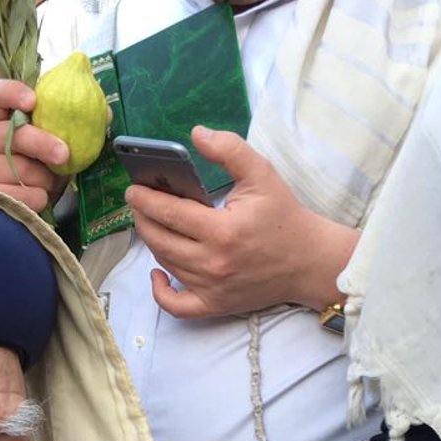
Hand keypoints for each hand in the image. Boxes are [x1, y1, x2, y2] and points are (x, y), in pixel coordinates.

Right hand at [0, 79, 70, 213]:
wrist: (28, 199)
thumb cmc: (42, 162)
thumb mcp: (58, 139)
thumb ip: (78, 123)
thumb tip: (105, 113)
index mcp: (1, 116)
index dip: (12, 93)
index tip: (33, 101)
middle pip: (10, 135)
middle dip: (40, 143)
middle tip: (64, 154)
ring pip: (21, 171)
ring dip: (45, 179)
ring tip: (47, 180)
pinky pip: (22, 197)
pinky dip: (38, 198)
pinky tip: (38, 196)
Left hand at [126, 125, 358, 320]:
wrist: (309, 261)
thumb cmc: (284, 216)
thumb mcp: (262, 173)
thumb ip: (229, 149)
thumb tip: (195, 134)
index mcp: (222, 230)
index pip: (170, 213)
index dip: (145, 200)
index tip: (132, 190)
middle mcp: (213, 263)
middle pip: (160, 240)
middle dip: (143, 220)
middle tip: (137, 204)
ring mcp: (212, 288)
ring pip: (167, 264)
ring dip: (152, 243)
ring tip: (149, 223)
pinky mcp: (215, 305)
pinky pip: (176, 306)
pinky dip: (160, 293)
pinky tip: (156, 273)